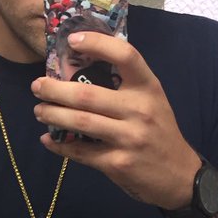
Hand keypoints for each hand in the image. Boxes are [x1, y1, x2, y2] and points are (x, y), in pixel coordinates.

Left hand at [31, 32, 201, 209]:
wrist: (180, 176)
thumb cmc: (160, 132)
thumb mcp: (153, 101)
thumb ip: (126, 85)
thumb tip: (81, 68)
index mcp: (148, 88)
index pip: (125, 55)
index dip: (97, 44)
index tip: (72, 41)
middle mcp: (140, 110)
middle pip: (87, 95)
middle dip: (55, 89)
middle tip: (37, 86)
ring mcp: (129, 138)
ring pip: (80, 122)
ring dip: (53, 115)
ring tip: (39, 111)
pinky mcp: (118, 163)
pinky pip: (82, 152)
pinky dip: (60, 146)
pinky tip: (49, 140)